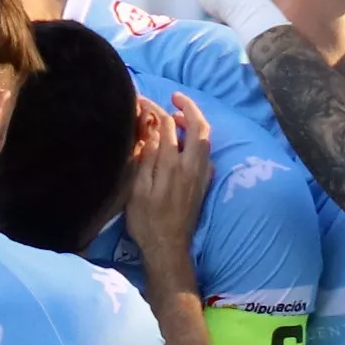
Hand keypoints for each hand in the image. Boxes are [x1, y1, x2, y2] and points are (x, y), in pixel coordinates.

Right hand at [123, 89, 211, 272]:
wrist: (169, 247)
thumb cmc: (147, 221)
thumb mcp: (137, 189)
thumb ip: (146, 158)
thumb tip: (150, 132)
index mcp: (173, 164)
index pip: (167, 125)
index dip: (155, 109)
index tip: (142, 102)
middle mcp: (192, 165)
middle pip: (198, 126)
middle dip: (188, 107)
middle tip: (174, 97)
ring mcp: (202, 174)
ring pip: (206, 139)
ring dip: (194, 123)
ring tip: (177, 117)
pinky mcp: (204, 184)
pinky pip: (206, 154)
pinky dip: (198, 141)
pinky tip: (186, 144)